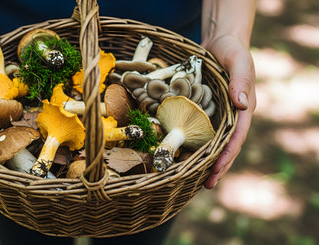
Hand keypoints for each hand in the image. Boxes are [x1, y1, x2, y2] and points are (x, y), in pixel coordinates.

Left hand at [201, 35, 255, 188]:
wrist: (221, 41)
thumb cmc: (233, 49)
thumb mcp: (239, 60)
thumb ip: (241, 80)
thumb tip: (241, 106)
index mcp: (243, 108)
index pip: (236, 137)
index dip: (227, 155)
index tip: (216, 170)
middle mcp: (232, 115)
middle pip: (226, 145)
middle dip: (217, 165)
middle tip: (206, 185)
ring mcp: (219, 113)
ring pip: (213, 141)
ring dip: (206, 159)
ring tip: (194, 178)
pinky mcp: (206, 109)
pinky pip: (201, 129)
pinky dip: (196, 143)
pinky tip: (184, 153)